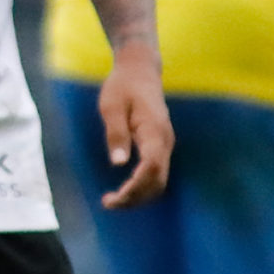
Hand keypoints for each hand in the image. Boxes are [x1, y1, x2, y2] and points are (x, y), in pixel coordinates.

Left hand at [96, 46, 173, 208]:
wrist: (140, 70)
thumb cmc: (123, 86)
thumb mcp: (111, 105)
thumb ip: (116, 133)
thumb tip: (118, 163)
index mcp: (154, 131)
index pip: (151, 168)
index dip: (136, 187)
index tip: (116, 198)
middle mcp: (165, 141)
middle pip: (158, 181)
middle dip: (136, 198)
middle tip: (108, 203)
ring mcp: (165, 144)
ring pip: (160, 181)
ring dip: (140, 196)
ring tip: (114, 201)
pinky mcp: (160, 146)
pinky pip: (157, 173)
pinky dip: (143, 187)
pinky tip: (126, 190)